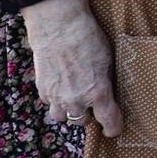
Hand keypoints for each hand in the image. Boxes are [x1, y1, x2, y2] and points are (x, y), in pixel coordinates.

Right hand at [22, 0, 122, 136]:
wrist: (59, 27)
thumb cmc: (88, 38)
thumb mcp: (109, 58)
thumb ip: (107, 79)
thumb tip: (110, 90)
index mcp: (98, 92)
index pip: (108, 121)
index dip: (113, 128)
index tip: (113, 130)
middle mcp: (76, 99)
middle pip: (82, 122)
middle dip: (88, 115)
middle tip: (91, 104)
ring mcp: (56, 96)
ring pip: (62, 117)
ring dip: (69, 110)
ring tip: (73, 97)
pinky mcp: (42, 89)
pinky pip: (49, 103)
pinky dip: (55, 99)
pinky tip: (60, 85)